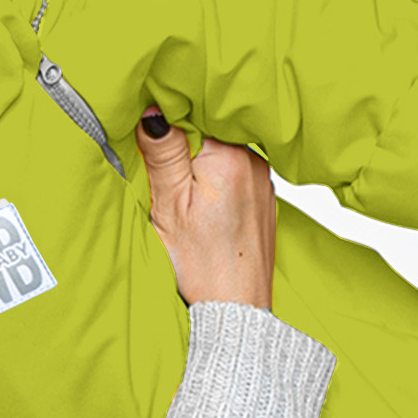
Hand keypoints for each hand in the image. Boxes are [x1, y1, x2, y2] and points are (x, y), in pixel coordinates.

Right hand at [137, 108, 275, 309]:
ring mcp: (262, 178)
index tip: (154, 150)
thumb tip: (154, 111)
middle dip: (183, 148)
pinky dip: (216, 179)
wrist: (236, 306)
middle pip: (208, 133)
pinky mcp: (264, 196)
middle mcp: (253, 160)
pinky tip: (206, 205)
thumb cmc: (202, 263)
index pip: (191, 117)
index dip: (168, 129)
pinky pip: (235, 171)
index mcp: (228, 158)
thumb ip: (163, 155)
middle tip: (167, 180)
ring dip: (200, 164)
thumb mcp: (169, 207)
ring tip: (187, 197)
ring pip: (221, 152)